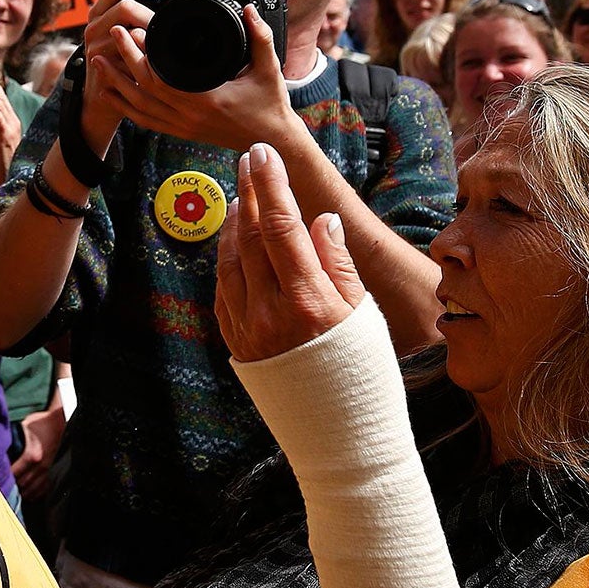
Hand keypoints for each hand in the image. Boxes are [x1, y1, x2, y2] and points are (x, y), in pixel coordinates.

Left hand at [10, 401, 65, 501]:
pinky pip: (45, 489)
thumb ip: (13, 437)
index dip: (4, 478)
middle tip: (3, 489)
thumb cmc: (42, 422)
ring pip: (34, 491)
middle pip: (23, 485)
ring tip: (15, 494)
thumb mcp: (24, 426)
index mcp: (32, 455)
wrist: (62, 421)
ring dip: (24, 493)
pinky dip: (36, 494)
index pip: (14, 474)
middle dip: (13, 489)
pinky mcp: (56, 472)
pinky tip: (29, 493)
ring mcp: (50, 471)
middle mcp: (41, 466)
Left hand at [90, 0, 298, 153]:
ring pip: (138, 107)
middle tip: (112, 34)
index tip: (131, 30)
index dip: (141, 55)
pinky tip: (111, 94)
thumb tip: (249, 10)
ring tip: (98, 62)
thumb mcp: (270, 68)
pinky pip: (146, 121)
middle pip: (143, 89)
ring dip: (116, 84)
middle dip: (122, 61)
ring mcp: (182, 127)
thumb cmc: (271, 105)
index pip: (161, 77)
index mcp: (205, 99)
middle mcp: (188, 116)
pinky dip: (125, 108)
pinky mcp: (181, 133)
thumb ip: (260, 37)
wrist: (272, 141)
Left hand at [215, 143, 364, 362]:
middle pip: (251, 237)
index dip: (270, 185)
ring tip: (241, 196)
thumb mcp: (363, 314)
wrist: (341, 434)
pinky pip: (224, 291)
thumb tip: (321, 219)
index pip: (281, 227)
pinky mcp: (236, 345)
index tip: (264, 154)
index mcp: (308, 301)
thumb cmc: (364, 371)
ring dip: (233, 223)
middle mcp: (270, 314)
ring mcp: (248, 331)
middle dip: (249, 192)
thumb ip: (339, 263)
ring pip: (230, 261)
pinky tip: (235, 242)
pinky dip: (227, 260)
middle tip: (249, 161)